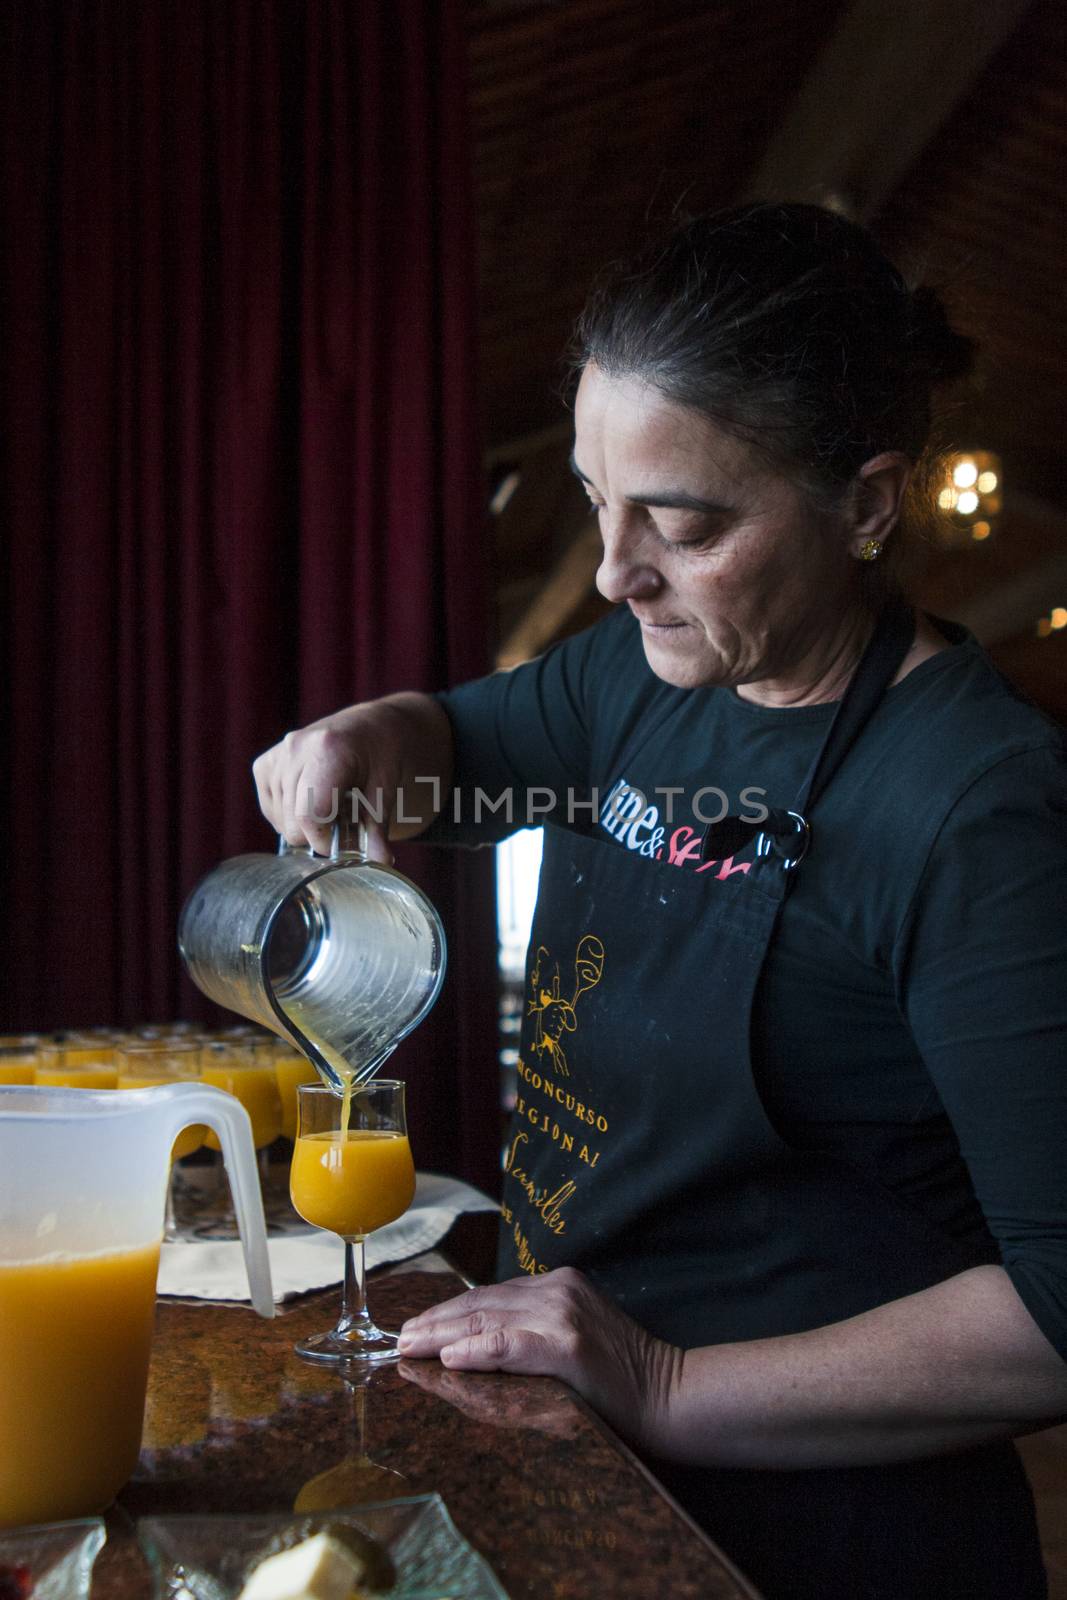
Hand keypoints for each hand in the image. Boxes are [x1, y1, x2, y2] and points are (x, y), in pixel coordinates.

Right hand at [253, 704, 393, 859]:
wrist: (368, 729)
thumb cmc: (380, 756)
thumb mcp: (386, 789)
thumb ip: (378, 828)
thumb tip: (381, 862)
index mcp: (328, 750)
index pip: (310, 815)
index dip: (325, 839)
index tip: (345, 842)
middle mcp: (296, 748)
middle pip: (292, 823)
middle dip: (318, 834)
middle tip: (343, 822)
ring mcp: (277, 755)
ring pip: (279, 820)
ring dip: (304, 825)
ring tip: (330, 805)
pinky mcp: (264, 764)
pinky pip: (270, 809)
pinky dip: (289, 815)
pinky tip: (311, 801)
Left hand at [395, 1267, 681, 1452]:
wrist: (669, 1394)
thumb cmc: (619, 1375)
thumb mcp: (572, 1336)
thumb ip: (531, 1329)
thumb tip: (471, 1344)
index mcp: (557, 1284)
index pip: (489, 1296)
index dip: (448, 1312)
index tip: (416, 1327)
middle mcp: (557, 1290)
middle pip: (480, 1304)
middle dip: (435, 1322)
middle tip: (399, 1339)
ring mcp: (562, 1314)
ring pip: (486, 1321)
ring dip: (441, 1335)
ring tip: (409, 1348)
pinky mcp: (567, 1345)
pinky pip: (509, 1345)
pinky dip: (476, 1350)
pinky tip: (449, 1358)